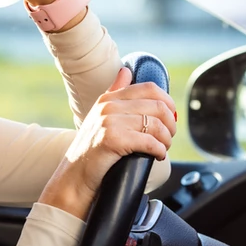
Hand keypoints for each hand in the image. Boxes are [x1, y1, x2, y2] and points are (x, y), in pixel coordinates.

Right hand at [38, 67, 177, 219]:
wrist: (74, 174)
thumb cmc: (91, 149)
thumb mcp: (100, 115)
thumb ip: (114, 92)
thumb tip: (126, 71)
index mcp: (109, 98)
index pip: (150, 89)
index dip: (168, 103)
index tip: (170, 118)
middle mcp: (109, 106)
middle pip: (158, 106)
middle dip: (170, 124)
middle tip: (168, 137)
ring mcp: (109, 121)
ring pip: (156, 125)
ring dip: (166, 140)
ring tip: (162, 148)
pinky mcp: (113, 139)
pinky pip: (149, 141)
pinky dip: (160, 150)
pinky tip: (157, 156)